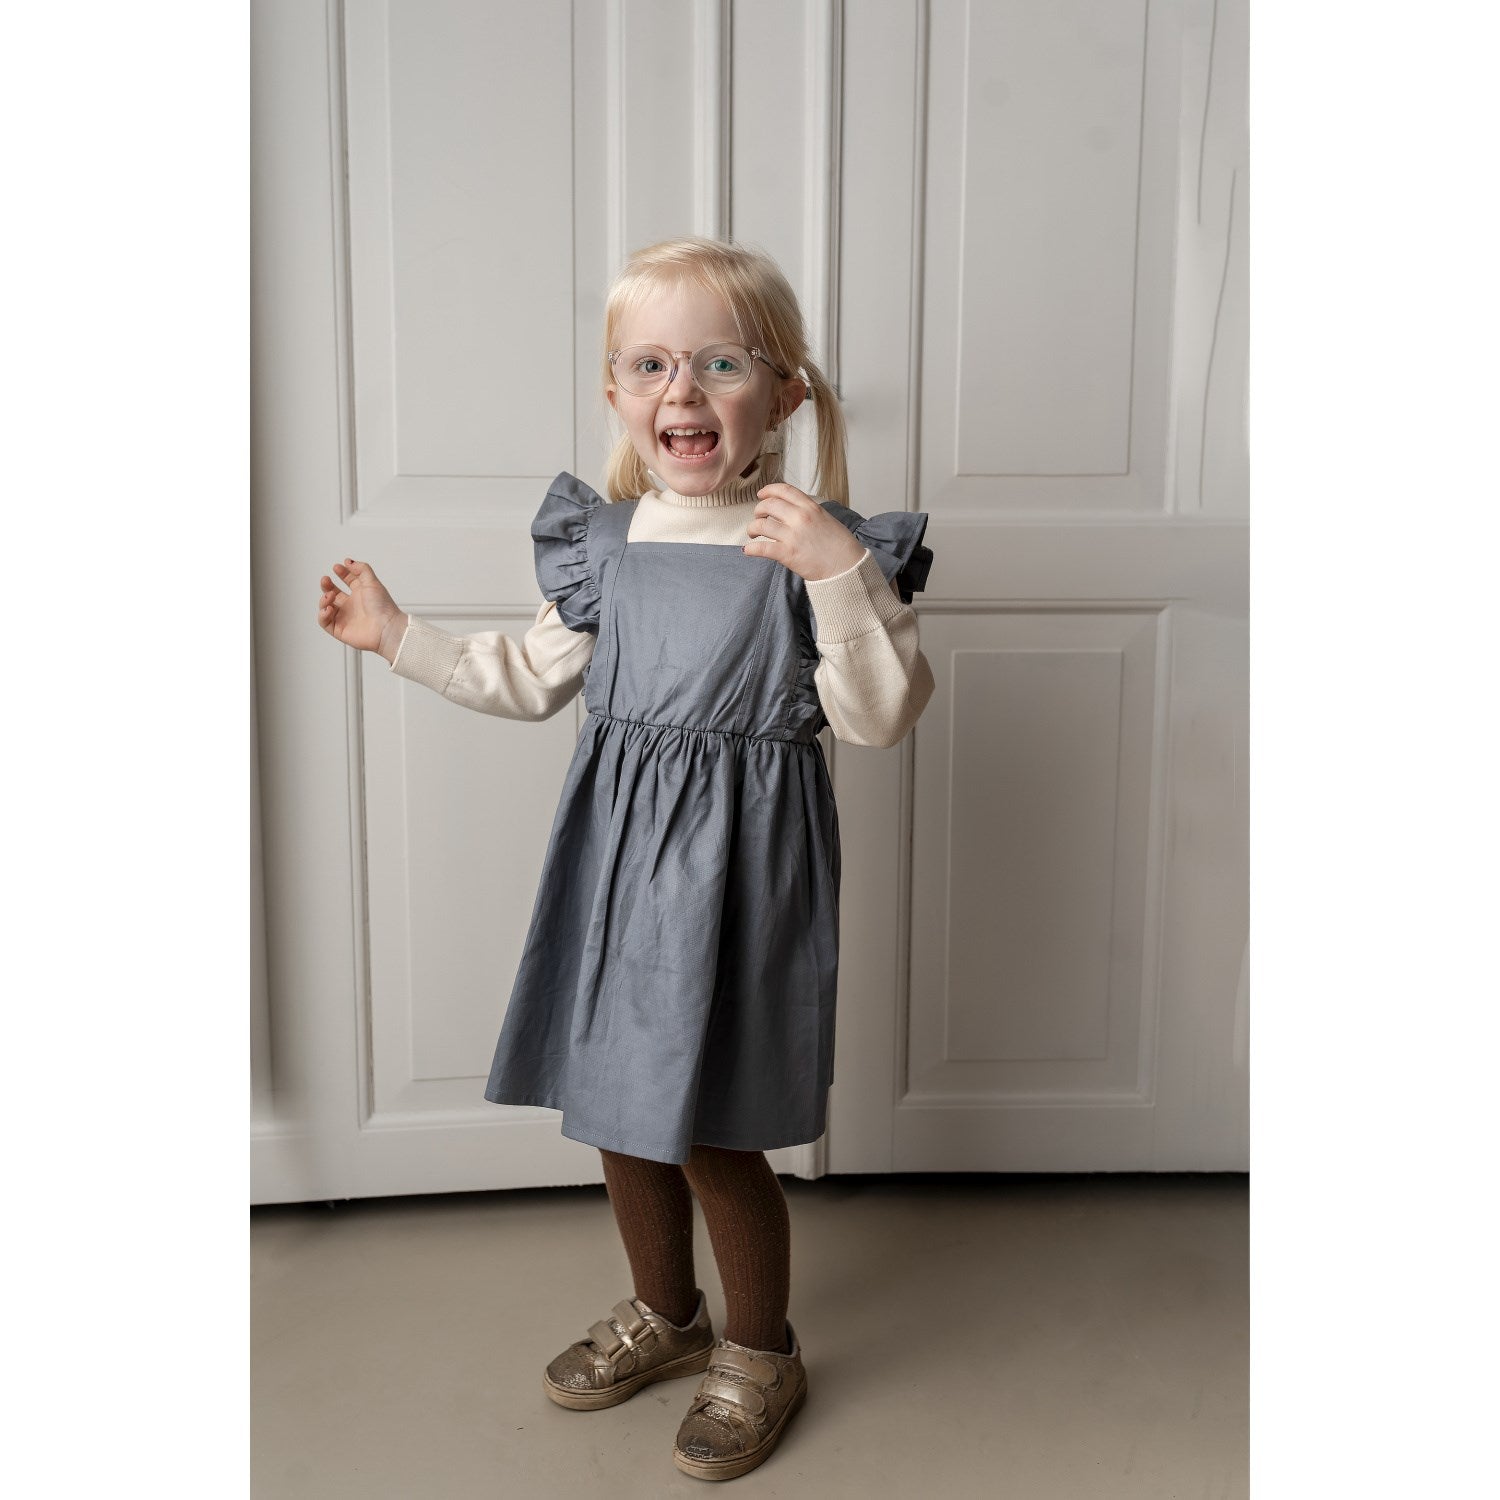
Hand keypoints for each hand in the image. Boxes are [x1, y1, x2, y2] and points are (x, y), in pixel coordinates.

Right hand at [317, 559, 406, 660]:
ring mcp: (346, 617)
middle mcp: (353, 605)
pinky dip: (322, 614)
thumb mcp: (372, 582)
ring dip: (324, 599)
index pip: (348, 580)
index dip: (342, 573)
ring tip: (330, 595)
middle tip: (325, 579)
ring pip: (326, 606)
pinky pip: (324, 622)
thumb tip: (349, 562)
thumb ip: (361, 569)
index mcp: (361, 593)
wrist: (386, 628)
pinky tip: (329, 608)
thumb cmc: (383, 607)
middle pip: (333, 593)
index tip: (337, 567)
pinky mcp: (340, 630)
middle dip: (327, 585)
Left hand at [744, 483, 864, 583]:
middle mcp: (800, 518)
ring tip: (753, 533)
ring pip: (761, 524)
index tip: (762, 494)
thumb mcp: (827, 519)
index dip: (769, 490)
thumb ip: (809, 513)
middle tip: (758, 516)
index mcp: (811, 508)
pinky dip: (751, 548)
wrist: (846, 567)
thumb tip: (793, 511)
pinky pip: (761, 547)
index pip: (784, 490)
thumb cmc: (840, 546)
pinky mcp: (787, 554)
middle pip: (769, 505)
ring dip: (753, 528)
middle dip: (759, 510)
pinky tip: (748, 550)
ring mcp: (793, 536)